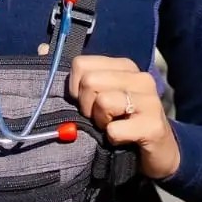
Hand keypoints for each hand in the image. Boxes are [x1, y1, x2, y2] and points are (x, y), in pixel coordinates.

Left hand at [68, 55, 179, 180]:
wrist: (159, 152)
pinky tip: (123, 139)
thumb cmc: (123, 121)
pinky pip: (114, 130)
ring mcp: (149, 100)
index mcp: (124, 67)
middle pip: (89, 82)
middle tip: (100, 118)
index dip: (75, 88)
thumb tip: (42, 49)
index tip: (87, 103)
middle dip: (87, 107)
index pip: (81, 64)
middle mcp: (139, 78)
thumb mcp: (100, 95)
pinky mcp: (152, 125)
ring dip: (100, 123)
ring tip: (113, 127)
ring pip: (102, 103)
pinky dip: (112, 139)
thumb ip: (75, 74)